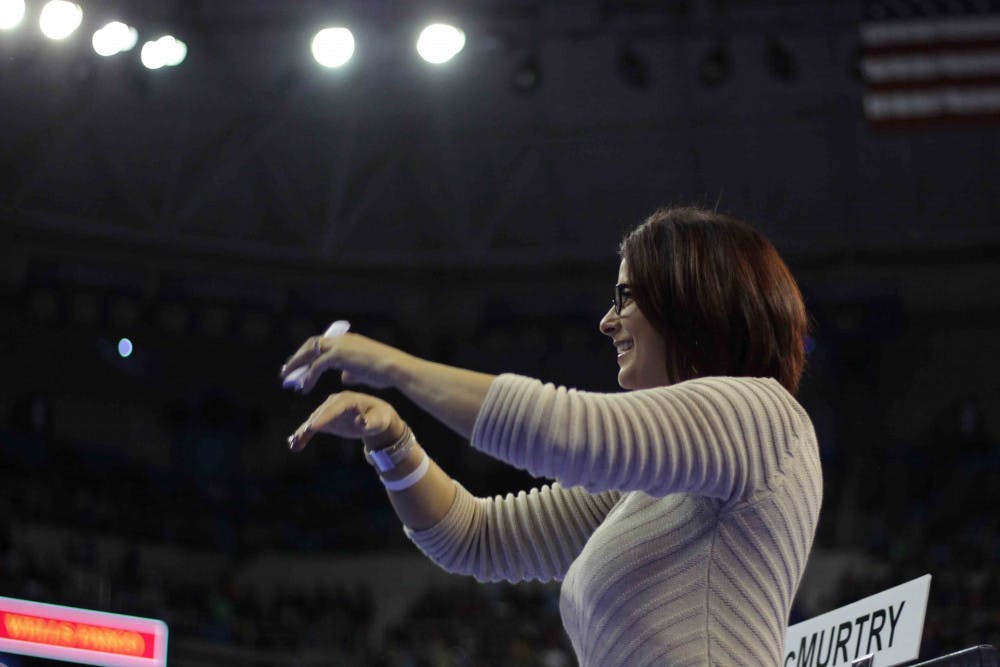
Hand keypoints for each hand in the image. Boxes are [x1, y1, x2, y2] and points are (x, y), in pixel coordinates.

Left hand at [280, 332, 410, 393]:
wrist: (393, 368)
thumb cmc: (384, 372)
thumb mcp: (365, 372)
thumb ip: (351, 372)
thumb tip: (343, 376)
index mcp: (348, 340)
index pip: (323, 343)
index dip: (310, 353)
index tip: (300, 364)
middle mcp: (342, 339)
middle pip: (312, 344)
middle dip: (298, 357)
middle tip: (286, 370)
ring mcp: (339, 345)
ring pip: (311, 352)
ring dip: (297, 365)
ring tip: (287, 379)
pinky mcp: (338, 355)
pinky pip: (317, 366)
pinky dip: (309, 377)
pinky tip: (304, 388)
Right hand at [287, 391, 403, 452]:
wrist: (375, 418)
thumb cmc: (379, 418)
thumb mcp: (379, 421)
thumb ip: (370, 422)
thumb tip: (360, 422)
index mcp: (349, 399)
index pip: (335, 408)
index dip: (324, 417)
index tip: (313, 427)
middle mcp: (336, 401)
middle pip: (321, 413)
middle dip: (311, 425)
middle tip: (301, 436)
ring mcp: (329, 409)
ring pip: (313, 420)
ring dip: (303, 432)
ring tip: (294, 443)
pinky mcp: (325, 418)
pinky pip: (312, 426)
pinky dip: (303, 434)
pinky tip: (294, 444)